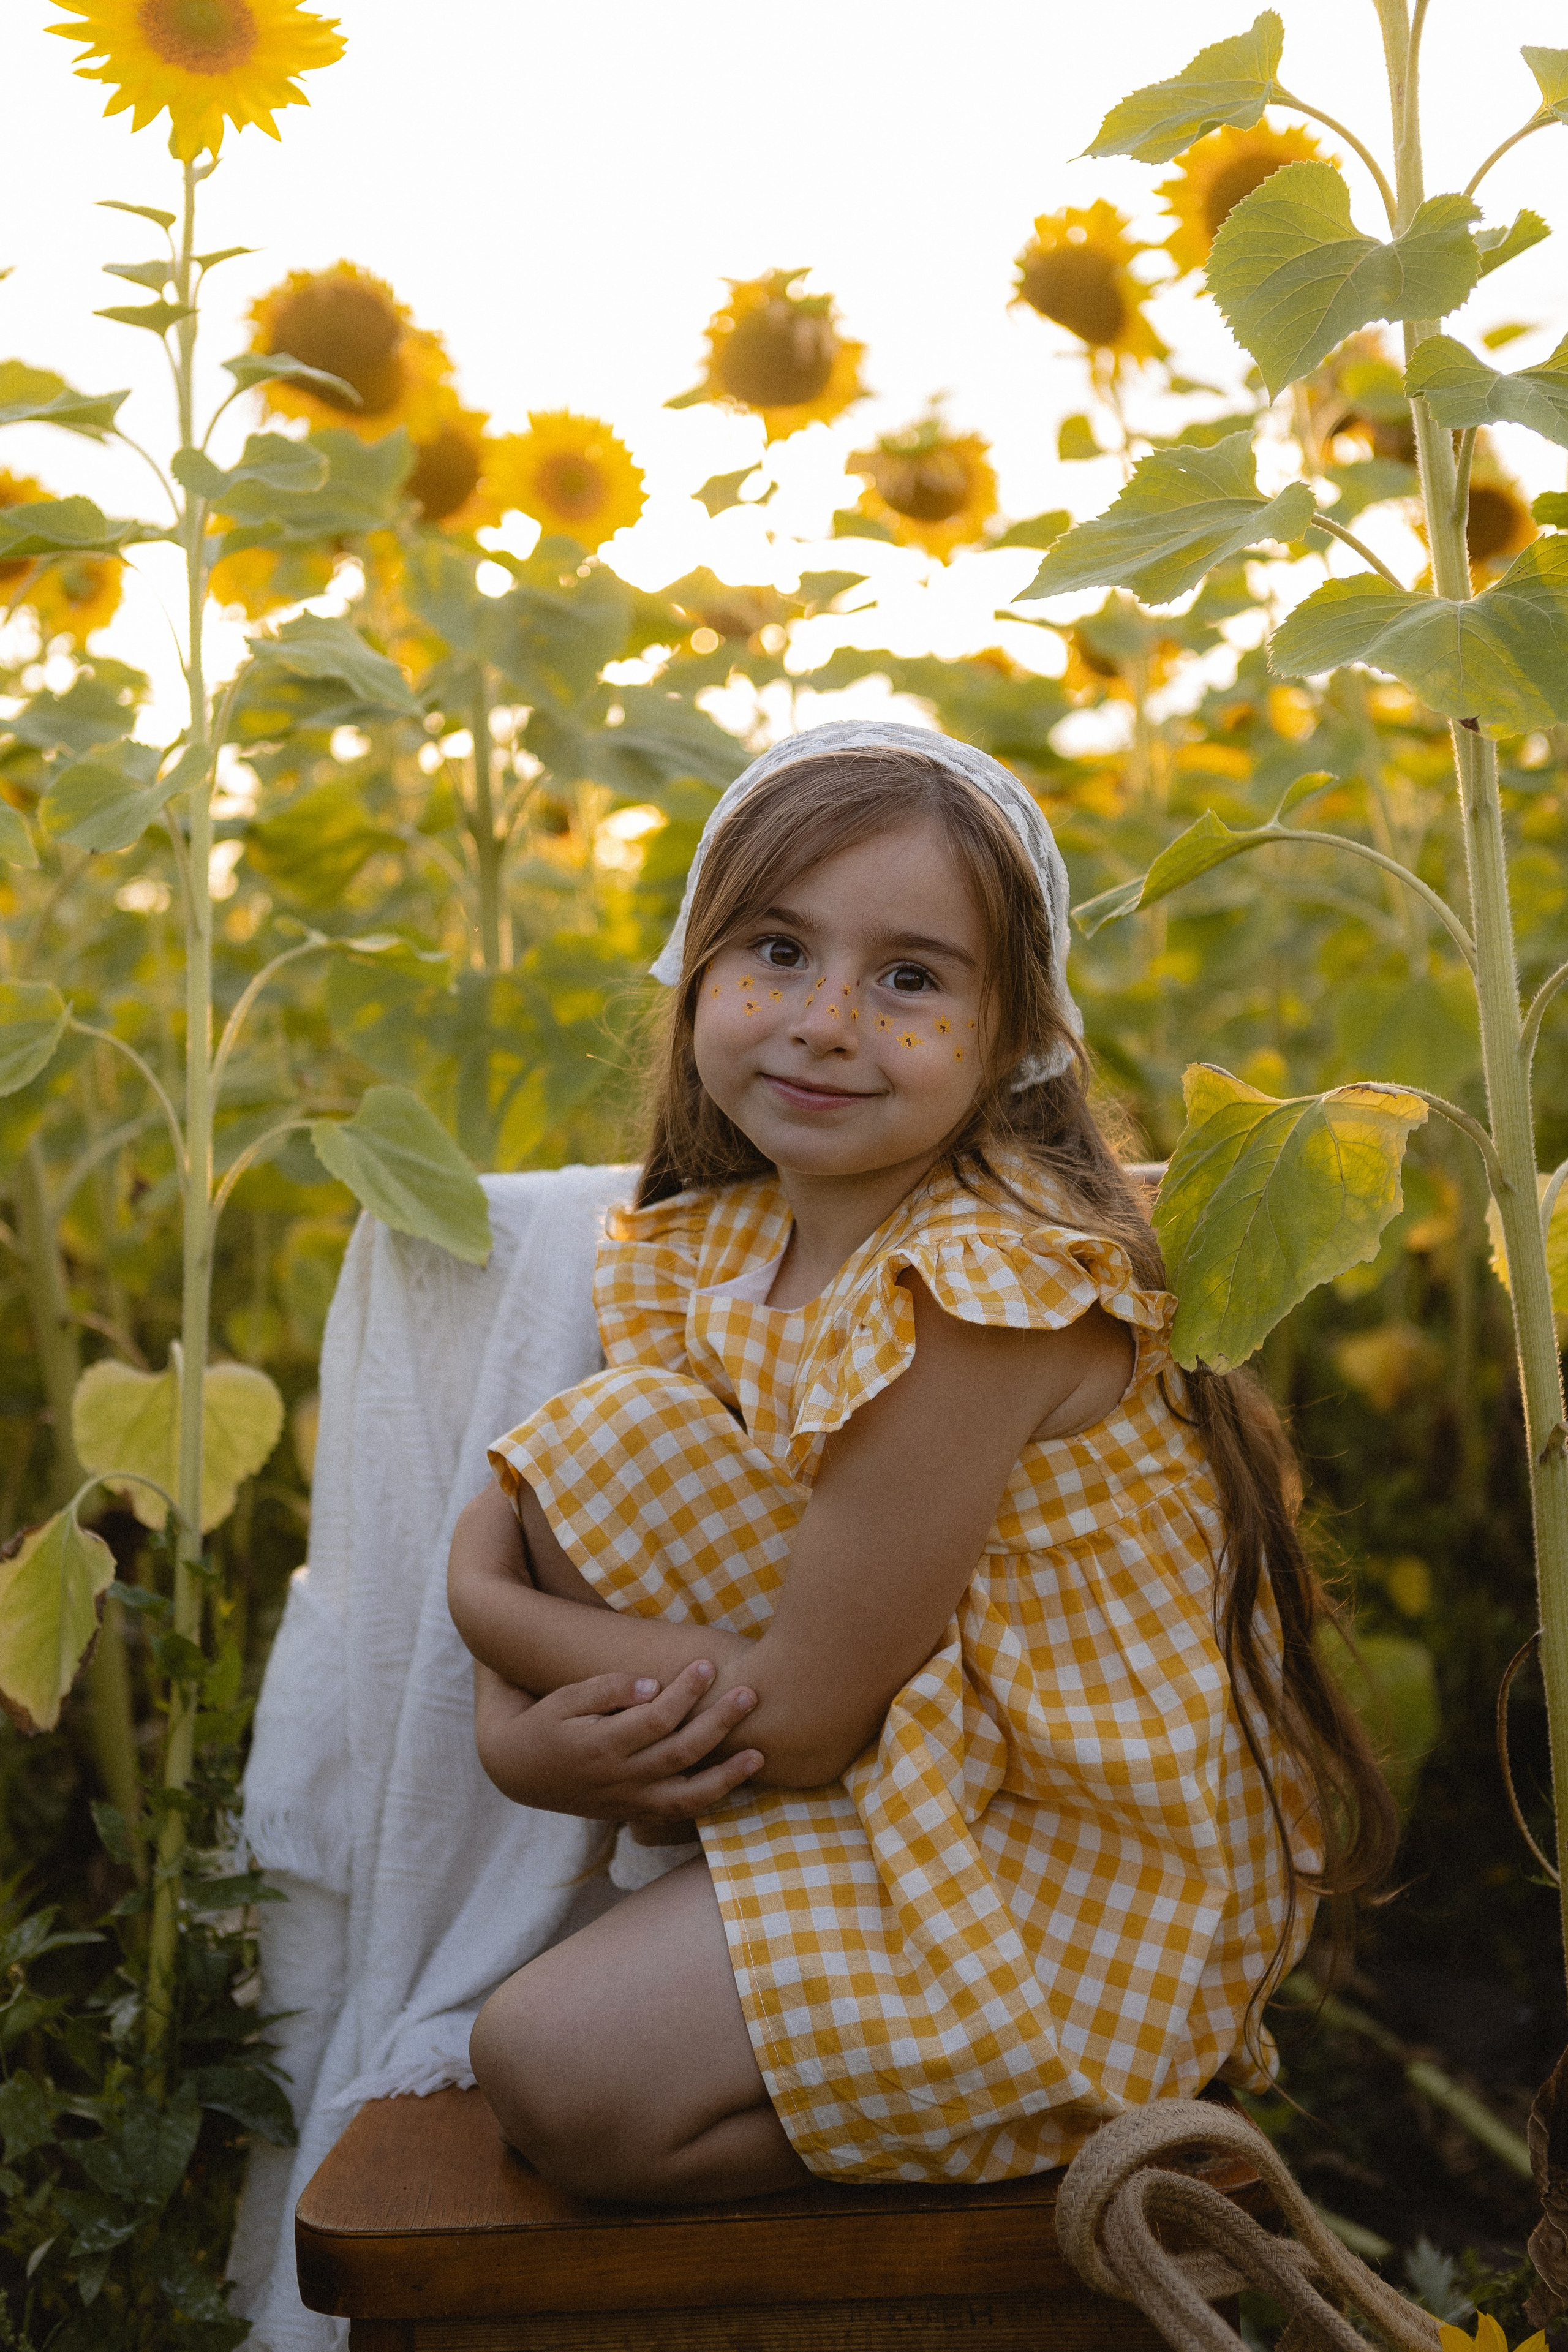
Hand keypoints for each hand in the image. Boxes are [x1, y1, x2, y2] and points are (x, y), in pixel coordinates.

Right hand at [473, 1659, 763, 1824]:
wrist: (516, 1771)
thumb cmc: (543, 1724)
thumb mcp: (563, 1700)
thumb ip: (607, 1690)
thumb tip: (652, 1684)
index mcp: (602, 1746)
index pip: (656, 1718)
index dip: (685, 1692)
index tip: (707, 1665)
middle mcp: (620, 1779)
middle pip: (681, 1753)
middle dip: (719, 1724)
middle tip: (749, 1695)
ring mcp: (628, 1801)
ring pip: (686, 1796)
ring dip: (726, 1777)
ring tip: (758, 1755)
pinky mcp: (632, 1813)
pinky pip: (676, 1814)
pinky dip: (706, 1802)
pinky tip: (733, 1785)